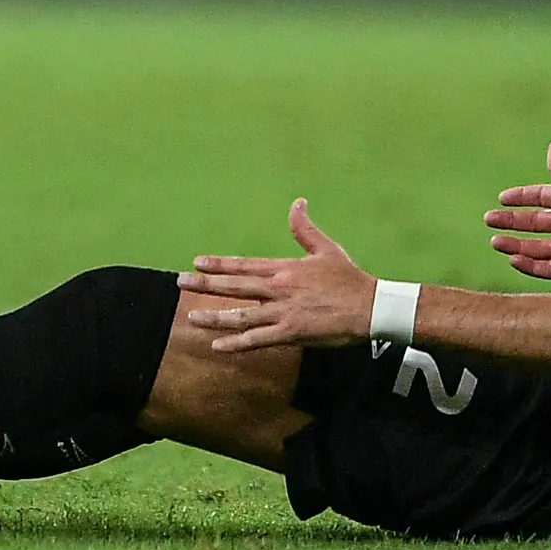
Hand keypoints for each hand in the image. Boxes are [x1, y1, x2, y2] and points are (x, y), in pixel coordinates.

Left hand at [178, 200, 374, 353]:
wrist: (370, 307)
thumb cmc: (349, 279)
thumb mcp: (326, 249)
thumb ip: (305, 229)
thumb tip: (297, 202)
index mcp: (284, 269)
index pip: (244, 265)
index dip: (219, 264)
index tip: (197, 262)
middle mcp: (278, 289)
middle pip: (235, 286)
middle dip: (205, 285)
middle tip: (181, 282)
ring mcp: (283, 312)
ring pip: (241, 314)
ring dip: (214, 316)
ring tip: (191, 318)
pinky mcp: (291, 333)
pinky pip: (257, 340)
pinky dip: (236, 343)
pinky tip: (218, 346)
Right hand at [485, 138, 550, 280]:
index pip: (540, 197)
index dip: (521, 197)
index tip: (501, 199)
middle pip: (533, 222)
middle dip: (511, 221)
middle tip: (489, 220)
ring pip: (536, 247)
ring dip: (515, 244)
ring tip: (495, 242)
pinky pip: (545, 268)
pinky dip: (529, 265)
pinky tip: (513, 260)